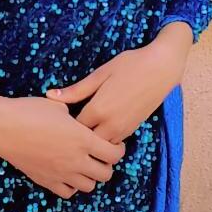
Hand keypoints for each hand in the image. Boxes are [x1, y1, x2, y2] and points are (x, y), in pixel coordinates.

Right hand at [0, 95, 125, 198]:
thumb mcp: (57, 106)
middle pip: (105, 174)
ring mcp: (61, 173)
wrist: (2, 126)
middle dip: (107, 164)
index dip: (118, 149)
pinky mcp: (46, 181)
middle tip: (100, 154)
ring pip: (89, 186)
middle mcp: (75, 159)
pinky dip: (73, 185)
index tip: (113, 143)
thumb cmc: (29, 110)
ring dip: (91, 176)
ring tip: (84, 163)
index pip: (114, 154)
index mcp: (82, 138)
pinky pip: (68, 192)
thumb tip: (80, 120)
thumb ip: (75, 115)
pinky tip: (67, 171)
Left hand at [45, 40, 186, 143]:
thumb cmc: (130, 65)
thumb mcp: (100, 74)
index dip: (64, 125)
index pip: (73, 129)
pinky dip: (105, 138)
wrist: (162, 68)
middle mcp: (110, 125)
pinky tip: (100, 126)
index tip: (58, 118)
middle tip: (68, 127)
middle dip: (77, 137)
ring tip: (82, 128)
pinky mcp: (133, 130)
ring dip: (91, 140)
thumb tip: (49, 95)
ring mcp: (123, 130)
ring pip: (100, 146)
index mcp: (98, 110)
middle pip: (86, 142)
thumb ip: (76, 90)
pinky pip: (113, 142)